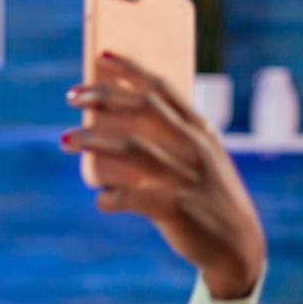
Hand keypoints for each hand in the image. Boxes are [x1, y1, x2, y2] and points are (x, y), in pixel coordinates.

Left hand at [61, 52, 265, 299]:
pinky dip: (108, 197)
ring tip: (65, 140)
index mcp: (200, 130)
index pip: (162, 88)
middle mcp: (192, 147)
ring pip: (130, 148)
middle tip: (71, 95)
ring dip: (92, 141)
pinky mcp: (173, 208)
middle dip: (103, 96)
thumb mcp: (203, 159)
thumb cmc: (209, 198)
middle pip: (142, 109)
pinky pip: (129, 198)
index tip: (101, 56)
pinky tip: (100, 199)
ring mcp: (183, 176)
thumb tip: (122, 122)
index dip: (130, 69)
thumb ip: (175, 137)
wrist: (237, 247)